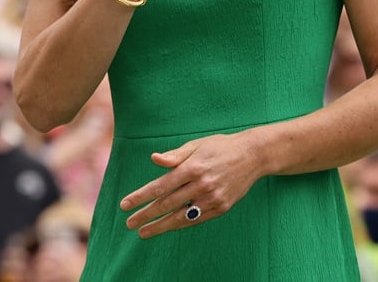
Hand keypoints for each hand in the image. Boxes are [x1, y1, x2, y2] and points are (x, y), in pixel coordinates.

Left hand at [119, 132, 261, 238]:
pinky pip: (197, 219)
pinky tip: (168, 227)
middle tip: (129, 223)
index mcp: (192, 167)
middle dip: (146, 215)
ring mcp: (212, 198)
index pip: (160, 186)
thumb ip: (175, 156)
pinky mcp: (222, 207)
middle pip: (167, 204)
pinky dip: (181, 224)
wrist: (252, 156)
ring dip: (160, 226)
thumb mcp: (196, 145)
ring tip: (144, 233)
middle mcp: (201, 184)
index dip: (141, 197)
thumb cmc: (220, 147)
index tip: (125, 205)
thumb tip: (154, 159)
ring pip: (181, 216)